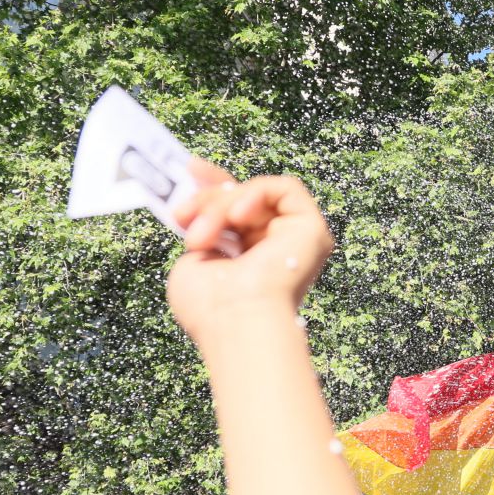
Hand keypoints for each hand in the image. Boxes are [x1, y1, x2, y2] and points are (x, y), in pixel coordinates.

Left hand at [167, 163, 332, 341]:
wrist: (236, 322)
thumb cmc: (210, 309)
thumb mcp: (191, 260)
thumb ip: (198, 229)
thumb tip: (192, 201)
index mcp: (249, 260)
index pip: (235, 213)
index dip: (212, 189)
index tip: (189, 171)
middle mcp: (277, 250)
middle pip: (244, 199)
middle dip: (209, 195)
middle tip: (182, 212)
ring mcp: (296, 240)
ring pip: (254, 195)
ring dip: (220, 205)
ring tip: (202, 236)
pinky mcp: (312, 230)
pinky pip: (285, 189)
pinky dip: (255, 193)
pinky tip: (237, 216)